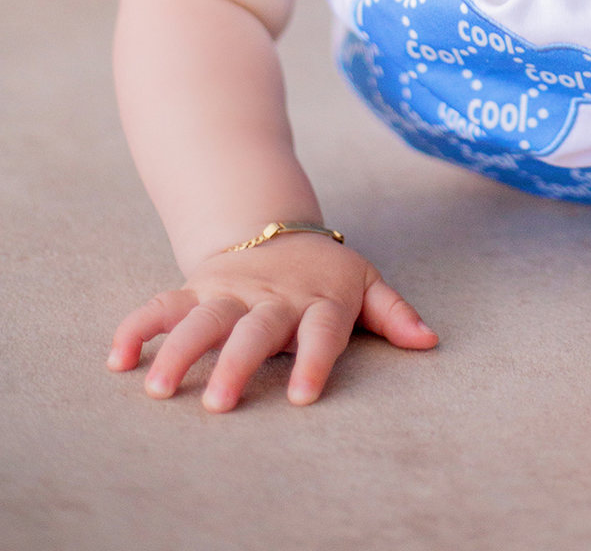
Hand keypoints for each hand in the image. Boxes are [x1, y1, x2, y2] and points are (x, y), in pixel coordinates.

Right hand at [107, 233, 437, 410]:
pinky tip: (118, 357)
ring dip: (179, 351)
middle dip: (236, 365)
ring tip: (159, 388)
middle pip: (254, 331)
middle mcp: (271, 298)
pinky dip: (138, 326)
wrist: (273, 228)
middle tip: (220, 405)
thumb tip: (429, 340)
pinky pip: (163, 305)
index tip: (301, 395)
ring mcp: (230, 292)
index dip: (313, 360)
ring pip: (202, 319)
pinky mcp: (196, 289)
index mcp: (317, 300)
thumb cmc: (325, 274)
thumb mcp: (365, 282)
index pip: (320, 332)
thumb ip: (393, 313)